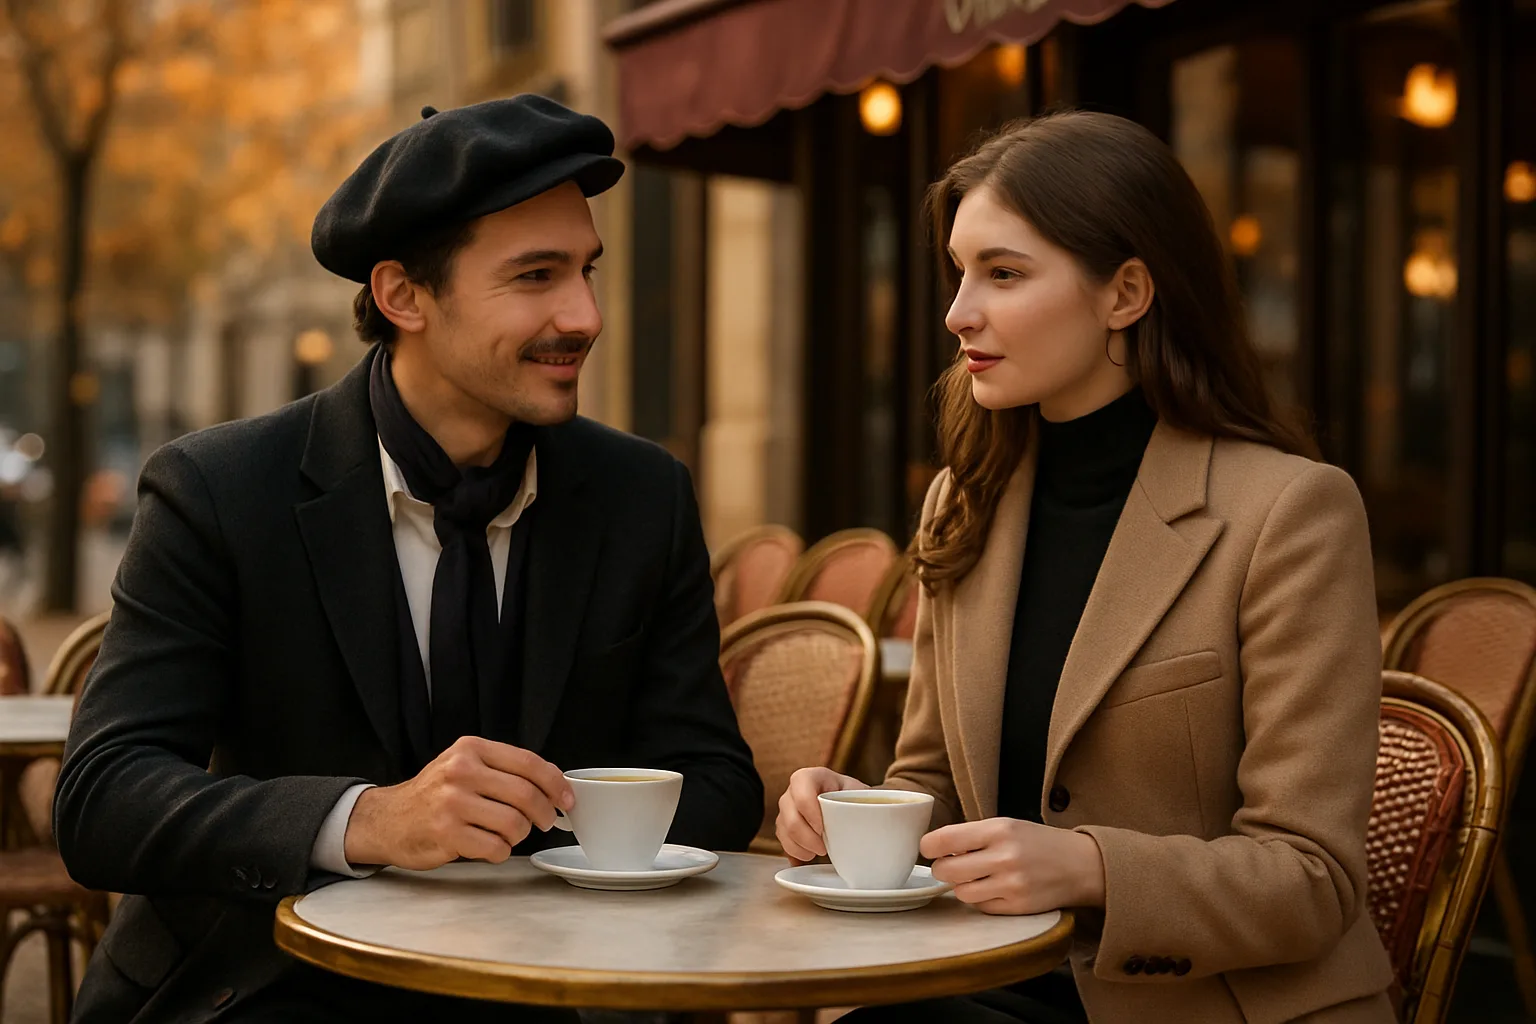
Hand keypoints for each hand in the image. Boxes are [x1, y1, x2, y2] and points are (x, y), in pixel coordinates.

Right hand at [343, 737, 573, 870]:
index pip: (528, 762)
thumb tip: (553, 786)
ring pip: (514, 823)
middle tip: (545, 822)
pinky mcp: (446, 833)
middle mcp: (461, 771)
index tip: (567, 799)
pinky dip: (501, 852)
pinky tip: (490, 847)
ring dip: (520, 835)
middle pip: (526, 794)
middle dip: (544, 813)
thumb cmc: (434, 795)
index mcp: (471, 749)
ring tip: (508, 834)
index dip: (555, 783)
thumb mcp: (464, 766)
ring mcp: (452, 802)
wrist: (387, 819)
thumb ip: (503, 770)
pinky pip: (495, 847)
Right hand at [775, 766, 867, 862]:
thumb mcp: (861, 793)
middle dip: (807, 839)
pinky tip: (809, 858)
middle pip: (790, 818)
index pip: (802, 791)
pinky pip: (783, 843)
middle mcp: (793, 791)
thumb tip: (894, 812)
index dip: (811, 813)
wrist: (846, 802)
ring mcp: (786, 809)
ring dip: (801, 849)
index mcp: (812, 777)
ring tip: (818, 853)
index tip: (825, 830)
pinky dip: (796, 854)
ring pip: (784, 832)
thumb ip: (870, 800)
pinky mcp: (783, 826)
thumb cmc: (853, 797)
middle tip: (825, 849)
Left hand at [923, 817, 1104, 914]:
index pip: (944, 839)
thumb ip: (972, 835)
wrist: (1081, 865)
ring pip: (961, 893)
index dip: (928, 846)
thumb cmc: (1038, 843)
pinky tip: (993, 889)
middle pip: (946, 871)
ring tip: (975, 877)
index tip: (928, 848)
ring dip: (962, 886)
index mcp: (998, 830)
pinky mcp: (1017, 908)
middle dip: (942, 869)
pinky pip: (981, 907)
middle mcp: (1004, 857)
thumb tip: (933, 849)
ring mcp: (1011, 885)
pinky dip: (981, 899)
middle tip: (949, 866)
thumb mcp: (1007, 826)